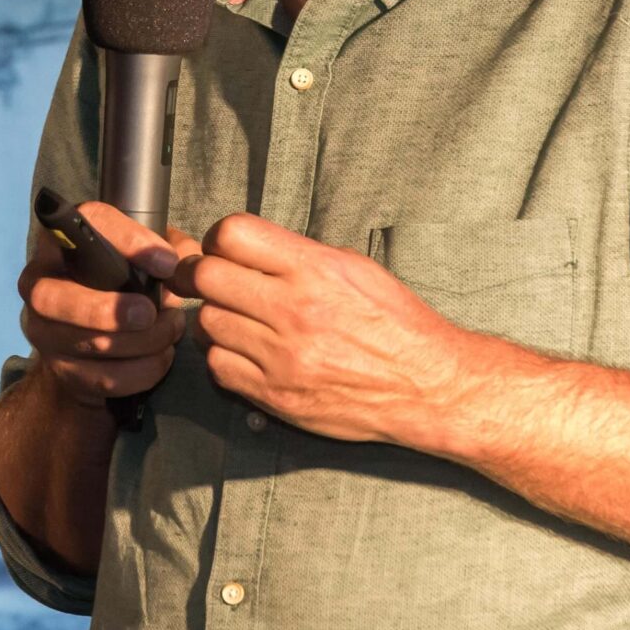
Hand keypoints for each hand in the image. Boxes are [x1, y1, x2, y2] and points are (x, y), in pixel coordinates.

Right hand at [16, 200, 198, 409]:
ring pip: (86, 343)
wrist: (93, 341)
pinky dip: (142, 371)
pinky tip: (162, 357)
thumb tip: (185, 261)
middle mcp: (38, 283)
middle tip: (150, 312)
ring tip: (171, 330)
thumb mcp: (144, 258)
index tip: (166, 263)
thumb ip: (169, 249)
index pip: (83, 224)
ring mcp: (43, 330)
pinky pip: (102, 377)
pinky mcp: (59, 369)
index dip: (126, 240)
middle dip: (108, 310)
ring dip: (141, 342)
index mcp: (61, 241)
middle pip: (52, 297)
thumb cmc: (122, 284)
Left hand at [177, 213, 470, 444]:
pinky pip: (219, 367)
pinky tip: (245, 351)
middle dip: (203, 275)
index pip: (233, 234)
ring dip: (214, 317)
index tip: (224, 248)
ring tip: (238, 319)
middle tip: (213, 281)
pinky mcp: (276, 394)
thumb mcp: (356, 268)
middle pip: (206, 277)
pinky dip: (224, 356)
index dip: (219, 238)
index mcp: (315, 269)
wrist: (427, 386)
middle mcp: (295, 310)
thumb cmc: (396, 325)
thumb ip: (299, 255)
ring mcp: (282, 356)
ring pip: (207, 323)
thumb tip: (248, 249)